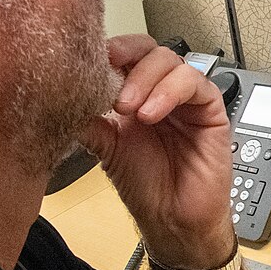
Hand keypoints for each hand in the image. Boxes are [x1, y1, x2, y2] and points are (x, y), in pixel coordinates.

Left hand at [81, 36, 233, 269]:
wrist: (172, 220)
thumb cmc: (145, 186)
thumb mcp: (105, 147)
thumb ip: (88, 120)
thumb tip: (60, 94)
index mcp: (136, 94)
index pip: (126, 55)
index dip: (110, 51)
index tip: (88, 59)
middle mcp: (161, 91)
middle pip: (149, 49)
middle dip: (127, 56)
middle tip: (108, 79)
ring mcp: (186, 99)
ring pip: (171, 60)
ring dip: (146, 79)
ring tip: (129, 109)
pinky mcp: (210, 110)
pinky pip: (196, 84)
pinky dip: (170, 92)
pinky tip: (151, 114)